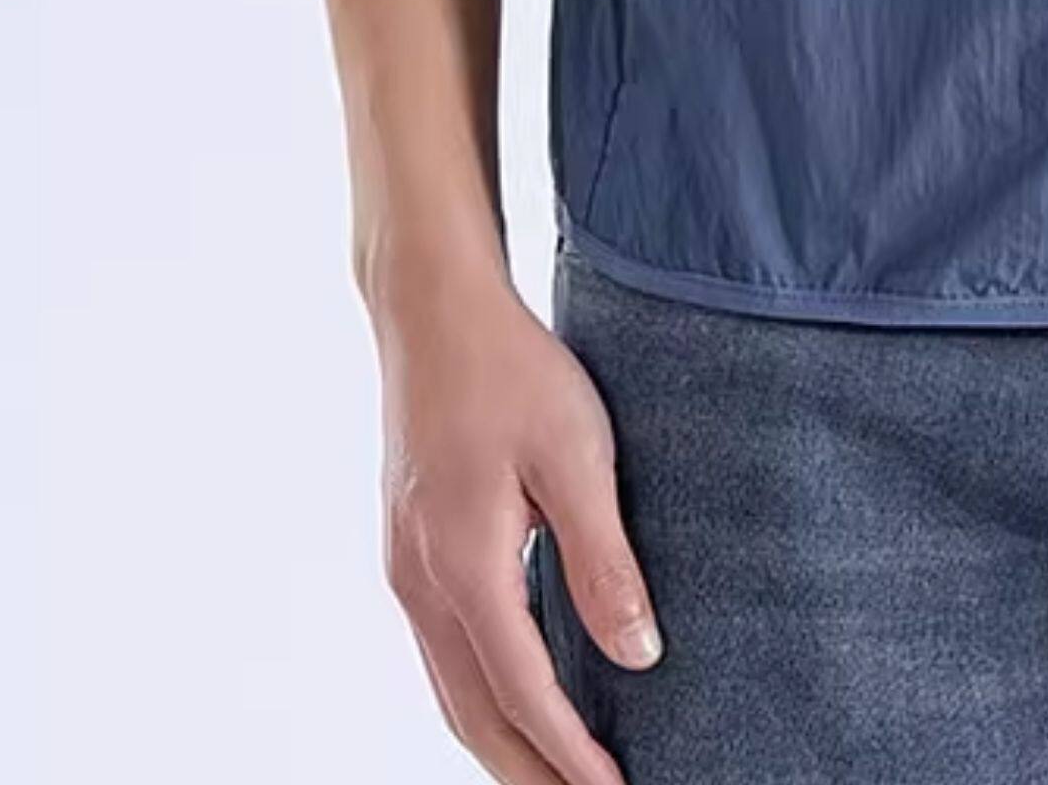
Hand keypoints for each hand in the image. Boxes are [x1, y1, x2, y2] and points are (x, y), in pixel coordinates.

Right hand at [372, 246, 664, 782]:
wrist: (431, 309)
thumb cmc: (509, 369)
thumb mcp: (575, 454)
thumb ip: (603, 560)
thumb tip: (639, 654)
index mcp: (463, 568)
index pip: (523, 694)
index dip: (570, 756)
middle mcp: (422, 583)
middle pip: (474, 714)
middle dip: (529, 773)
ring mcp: (407, 568)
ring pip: (452, 690)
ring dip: (502, 742)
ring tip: (557, 775)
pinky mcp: (410, 548)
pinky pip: (444, 652)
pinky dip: (481, 696)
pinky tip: (517, 699)